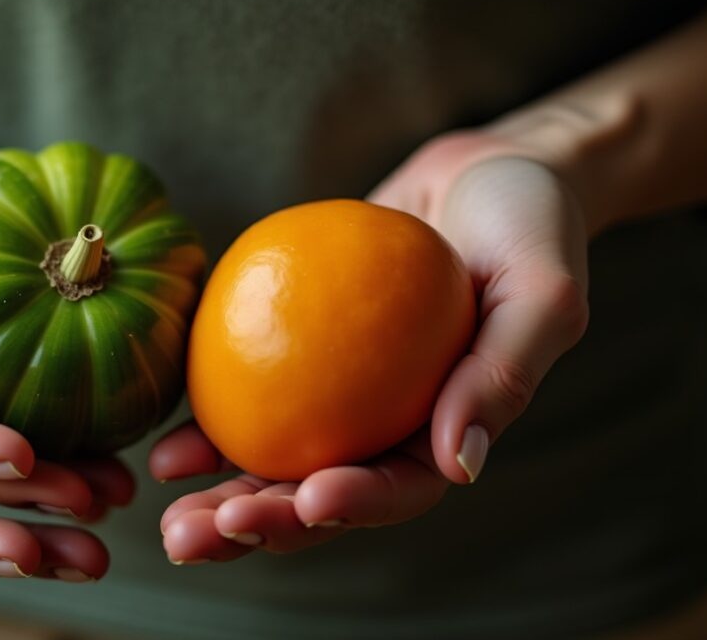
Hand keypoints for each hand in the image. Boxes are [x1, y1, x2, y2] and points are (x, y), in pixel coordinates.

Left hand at [149, 132, 589, 562]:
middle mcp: (387, 426)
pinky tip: (166, 447)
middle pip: (320, 494)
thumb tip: (459, 465)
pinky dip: (207, 426)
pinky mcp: (296, 355)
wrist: (481, 170)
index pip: (400, 486)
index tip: (311, 499)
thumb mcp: (540, 290)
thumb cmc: (528, 223)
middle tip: (199, 536)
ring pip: (274, 461)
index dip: (355, 505)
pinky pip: (248, 395)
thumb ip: (504, 374)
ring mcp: (337, 396)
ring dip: (221, 498)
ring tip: (169, 519)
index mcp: (448, 431)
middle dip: (260, 526)